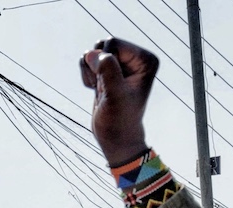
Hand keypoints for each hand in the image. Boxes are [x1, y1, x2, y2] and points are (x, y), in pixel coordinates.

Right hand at [80, 39, 159, 166]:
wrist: (116, 139)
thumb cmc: (120, 121)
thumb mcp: (115, 96)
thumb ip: (107, 71)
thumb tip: (91, 53)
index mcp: (146, 60)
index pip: (113, 43)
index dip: (104, 63)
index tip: (111, 85)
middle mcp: (136, 58)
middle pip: (102, 45)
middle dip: (96, 66)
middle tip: (104, 88)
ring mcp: (121, 63)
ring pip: (93, 52)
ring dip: (90, 71)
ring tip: (100, 90)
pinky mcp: (108, 70)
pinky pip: (88, 60)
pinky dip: (86, 75)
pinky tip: (96, 90)